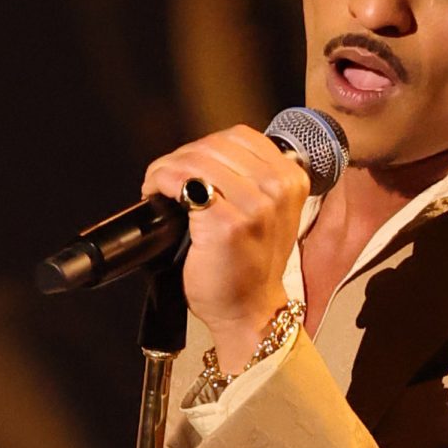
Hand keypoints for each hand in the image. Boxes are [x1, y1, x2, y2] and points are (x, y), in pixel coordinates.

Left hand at [142, 128, 306, 368]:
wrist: (250, 311)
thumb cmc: (250, 265)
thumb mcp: (265, 212)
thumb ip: (247, 178)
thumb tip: (201, 155)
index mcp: (291, 178)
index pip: (239, 137)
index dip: (204, 145)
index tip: (187, 165)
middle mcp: (277, 189)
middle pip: (214, 145)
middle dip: (181, 157)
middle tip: (163, 178)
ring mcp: (254, 206)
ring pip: (196, 160)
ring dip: (166, 169)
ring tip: (158, 187)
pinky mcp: (227, 225)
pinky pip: (184, 183)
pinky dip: (162, 182)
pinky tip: (156, 195)